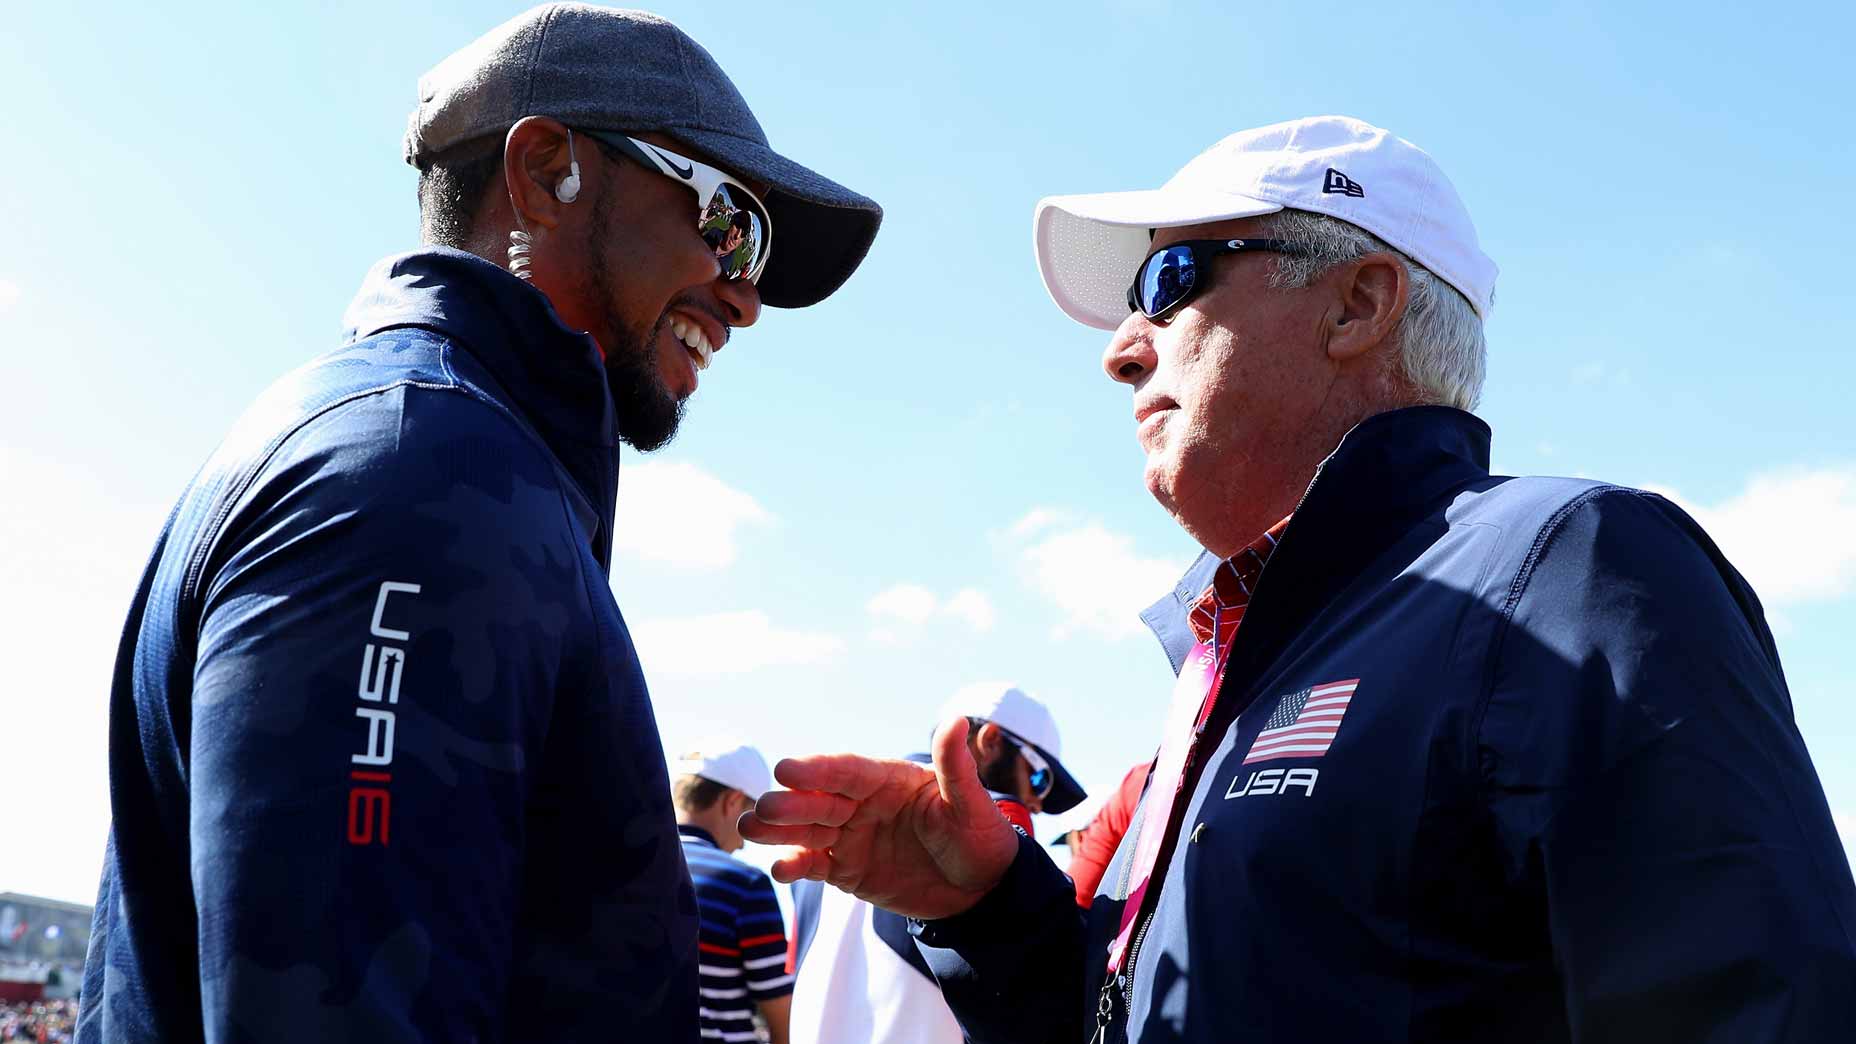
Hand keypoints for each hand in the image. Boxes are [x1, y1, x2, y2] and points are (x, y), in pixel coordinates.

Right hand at [739, 716, 1019, 919]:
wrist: (982, 891)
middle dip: (790, 804)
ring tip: (751, 830)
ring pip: (808, 830)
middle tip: (764, 809)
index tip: (787, 770)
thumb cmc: (980, 837)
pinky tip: (779, 869)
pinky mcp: (848, 870)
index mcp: (889, 780)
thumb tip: (959, 719)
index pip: (848, 771)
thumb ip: (955, 766)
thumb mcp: (971, 804)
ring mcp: (852, 836)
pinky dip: (795, 866)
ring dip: (778, 831)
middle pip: (819, 800)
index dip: (818, 770)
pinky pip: (815, 866)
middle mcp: (863, 804)